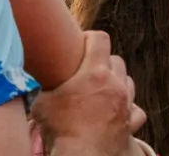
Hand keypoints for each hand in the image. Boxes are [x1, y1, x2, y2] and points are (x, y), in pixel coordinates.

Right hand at [31, 30, 143, 155]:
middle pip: (116, 59)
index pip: (100, 39)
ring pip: (128, 82)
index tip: (79, 44)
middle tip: (88, 70)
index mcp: (94, 73)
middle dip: (103, 61)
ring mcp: (126, 104)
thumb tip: (31, 78)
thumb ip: (43, 86)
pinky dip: (128, 108)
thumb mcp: (42, 102)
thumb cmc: (61, 130)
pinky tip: (117, 112)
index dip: (89, 38)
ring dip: (117, 82)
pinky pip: (136, 109)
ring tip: (102, 90)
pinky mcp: (131, 123)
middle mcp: (115, 85)